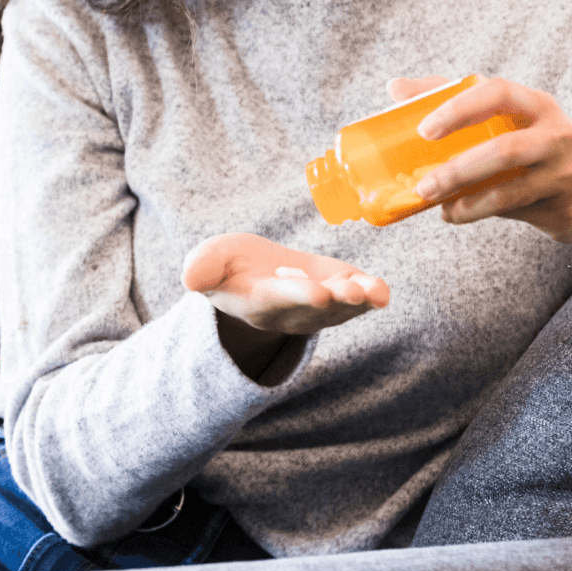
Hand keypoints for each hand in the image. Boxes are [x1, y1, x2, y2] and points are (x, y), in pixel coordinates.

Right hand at [182, 233, 389, 333]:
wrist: (258, 274)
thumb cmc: (231, 267)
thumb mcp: (211, 260)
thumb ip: (203, 267)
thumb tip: (188, 278)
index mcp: (260, 301)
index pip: (279, 300)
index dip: (297, 296)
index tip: (316, 292)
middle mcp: (294, 310)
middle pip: (316, 308)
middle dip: (333, 300)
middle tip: (349, 292)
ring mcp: (321, 306)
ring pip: (342, 308)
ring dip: (359, 299)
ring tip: (373, 291)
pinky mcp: (342, 294)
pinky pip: (359, 300)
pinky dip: (372, 295)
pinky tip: (382, 291)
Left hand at [387, 77, 571, 264]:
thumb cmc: (537, 144)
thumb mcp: (509, 117)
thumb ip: (455, 99)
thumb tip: (395, 88)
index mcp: (538, 104)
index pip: (499, 92)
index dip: (459, 108)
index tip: (425, 130)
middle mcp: (558, 135)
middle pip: (505, 150)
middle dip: (458, 170)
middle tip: (422, 185)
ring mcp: (566, 174)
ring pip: (510, 190)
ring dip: (465, 200)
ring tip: (435, 203)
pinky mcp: (564, 207)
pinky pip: (514, 212)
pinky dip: (478, 213)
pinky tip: (455, 213)